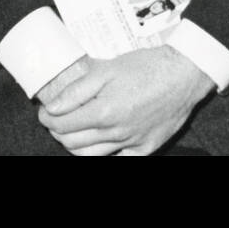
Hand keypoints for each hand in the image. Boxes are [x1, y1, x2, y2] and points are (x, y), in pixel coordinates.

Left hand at [36, 46, 214, 155]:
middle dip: (58, 132)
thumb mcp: (106, 69)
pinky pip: (118, 160)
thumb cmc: (145, 67)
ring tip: (73, 130)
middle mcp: (116, 133)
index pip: (62, 124)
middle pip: (73, 143)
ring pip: (92, 156)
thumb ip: (77, 90)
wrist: (184, 74)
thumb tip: (52, 107)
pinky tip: (99, 141)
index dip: (47, 118)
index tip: (44, 112)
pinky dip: (102, 154)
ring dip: (75, 145)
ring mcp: (132, 143)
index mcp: (104, 112)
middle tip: (56, 119)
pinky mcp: (146, 148)